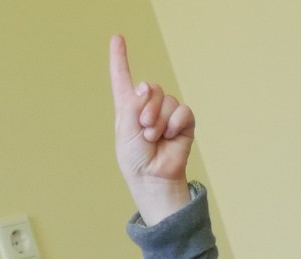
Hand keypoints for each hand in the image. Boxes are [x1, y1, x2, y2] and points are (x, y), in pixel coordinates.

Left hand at [108, 34, 193, 226]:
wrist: (154, 178)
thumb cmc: (135, 159)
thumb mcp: (125, 129)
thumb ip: (133, 104)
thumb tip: (147, 86)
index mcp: (128, 106)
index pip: (122, 78)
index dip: (120, 58)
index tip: (117, 38)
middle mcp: (148, 107)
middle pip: (152, 88)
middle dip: (147, 108)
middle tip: (144, 129)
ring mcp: (167, 115)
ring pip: (168, 101)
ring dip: (160, 121)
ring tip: (155, 138)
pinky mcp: (183, 124)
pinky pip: (183, 112)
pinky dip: (176, 123)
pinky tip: (171, 135)